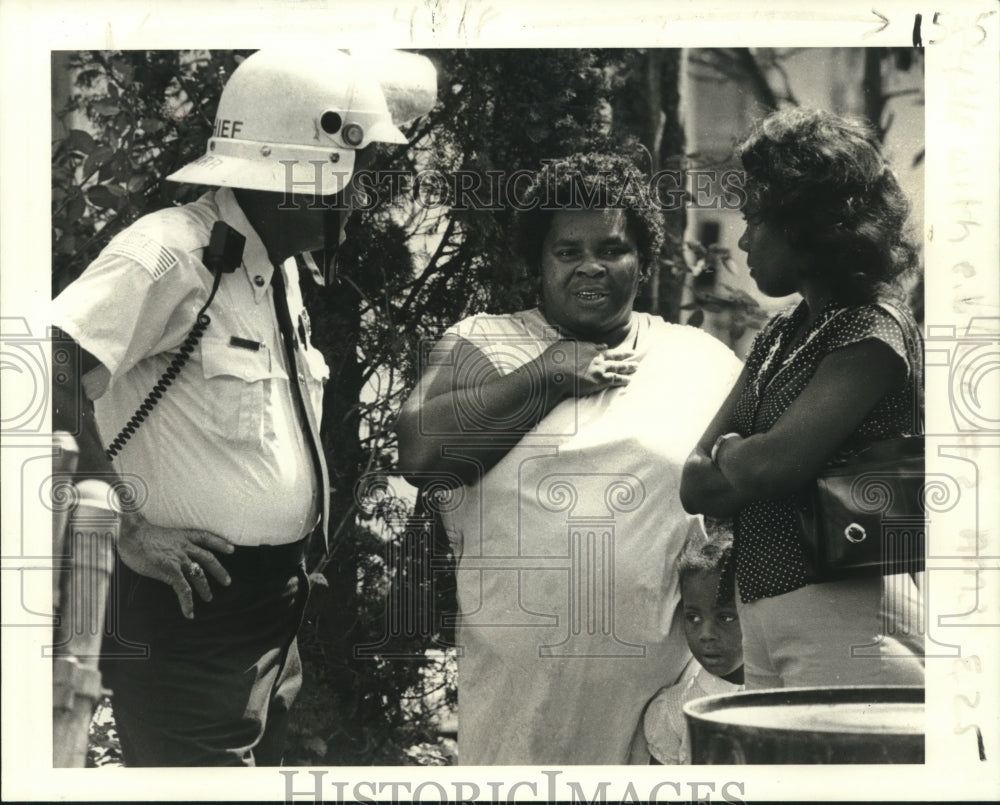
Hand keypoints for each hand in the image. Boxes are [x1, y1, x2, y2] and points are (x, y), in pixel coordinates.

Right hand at [118, 514, 234, 618]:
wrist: (130, 534)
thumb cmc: (138, 534)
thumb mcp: (160, 535)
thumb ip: (168, 544)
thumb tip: (167, 552)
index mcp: (182, 536)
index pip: (206, 538)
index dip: (220, 543)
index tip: (231, 548)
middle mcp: (184, 547)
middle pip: (208, 558)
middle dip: (219, 570)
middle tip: (227, 582)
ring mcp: (178, 559)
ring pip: (198, 575)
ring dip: (205, 588)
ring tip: (209, 598)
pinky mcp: (170, 570)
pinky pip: (183, 589)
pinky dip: (187, 602)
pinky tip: (190, 613)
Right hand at [543, 340, 638, 399]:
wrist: (554, 372)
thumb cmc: (553, 359)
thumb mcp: (561, 345)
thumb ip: (571, 344)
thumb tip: (574, 342)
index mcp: (586, 347)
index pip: (599, 348)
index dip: (604, 349)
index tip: (607, 349)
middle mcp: (596, 356)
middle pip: (613, 355)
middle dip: (624, 355)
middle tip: (633, 354)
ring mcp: (599, 368)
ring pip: (618, 366)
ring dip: (628, 366)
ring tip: (636, 366)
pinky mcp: (600, 380)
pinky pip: (615, 379)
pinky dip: (623, 379)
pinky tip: (629, 379)